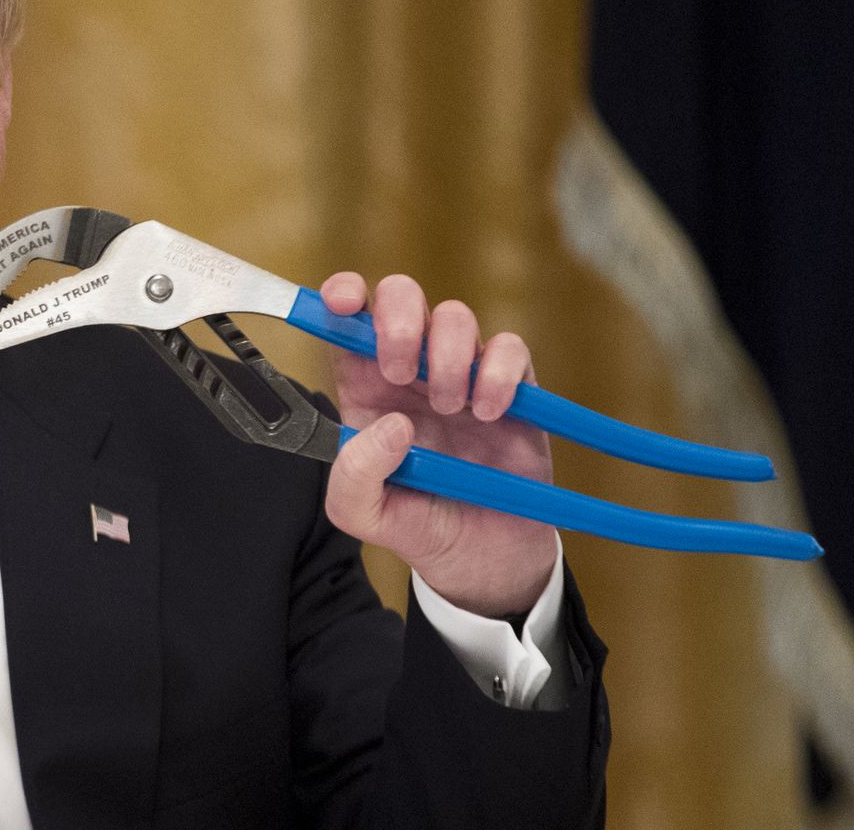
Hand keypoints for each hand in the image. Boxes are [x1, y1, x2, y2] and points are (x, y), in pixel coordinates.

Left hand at [317, 272, 555, 617]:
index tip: (343, 303)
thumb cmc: (416, 524)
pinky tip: (488, 412)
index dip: (342, 295)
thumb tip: (392, 425)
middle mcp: (410, 369)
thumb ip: (354, 475)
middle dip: (398, 319)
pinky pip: (509, 347)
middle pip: (400, 296)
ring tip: (449, 409)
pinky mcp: (511, 387)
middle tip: (400, 372)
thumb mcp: (362, 514)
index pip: (346, 320)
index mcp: (364, 387)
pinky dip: (497, 372)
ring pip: (454, 315)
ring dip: (448, 356)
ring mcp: (461, 373)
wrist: (482, 558)